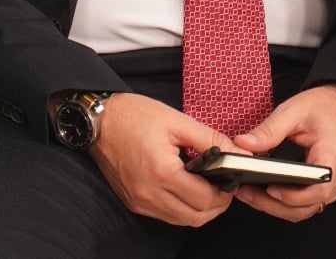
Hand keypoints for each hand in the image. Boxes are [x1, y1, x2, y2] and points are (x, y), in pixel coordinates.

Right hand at [87, 93, 239, 226]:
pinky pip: (165, 215)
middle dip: (216, 205)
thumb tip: (238, 153)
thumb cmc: (134, 115)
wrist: (98, 120)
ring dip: (199, 209)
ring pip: (181, 220)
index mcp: (162, 171)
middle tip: (223, 186)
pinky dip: (181, 208)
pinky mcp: (133, 202)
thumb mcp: (177, 120)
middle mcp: (149, 193)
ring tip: (206, 187)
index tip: (231, 180)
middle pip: (196, 217)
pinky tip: (186, 189)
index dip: (225, 192)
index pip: (205, 199)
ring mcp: (139, 201)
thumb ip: (211, 139)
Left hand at [230, 83, 335, 221]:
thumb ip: (269, 130)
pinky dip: (285, 203)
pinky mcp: (327, 187)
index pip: (317, 190)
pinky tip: (266, 194)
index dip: (291, 195)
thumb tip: (243, 144)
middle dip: (273, 205)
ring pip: (304, 210)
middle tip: (246, 192)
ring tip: (250, 194)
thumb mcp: (295, 110)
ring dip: (276, 207)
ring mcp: (333, 185)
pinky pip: (306, 204)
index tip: (268, 189)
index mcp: (332, 157)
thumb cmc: (327, 106)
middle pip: (306, 206)